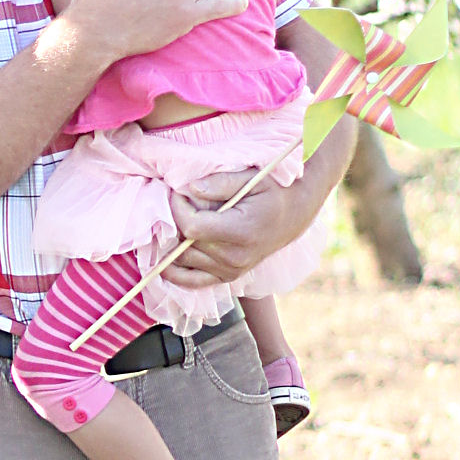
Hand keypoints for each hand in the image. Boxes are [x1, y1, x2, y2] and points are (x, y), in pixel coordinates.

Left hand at [168, 178, 299, 286]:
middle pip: (185, 245)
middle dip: (173, 223)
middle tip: (177, 205)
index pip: (192, 227)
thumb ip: (220, 182)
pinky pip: (191, 281)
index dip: (178, 209)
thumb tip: (190, 189)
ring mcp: (231, 271)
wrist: (294, 216)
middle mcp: (235, 257)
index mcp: (241, 232)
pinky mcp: (227, 277)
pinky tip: (166, 258)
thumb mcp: (252, 178)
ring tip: (175, 223)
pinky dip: (175, 272)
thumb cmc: (272, 192)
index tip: (179, 193)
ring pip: (183, 262)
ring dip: (172, 243)